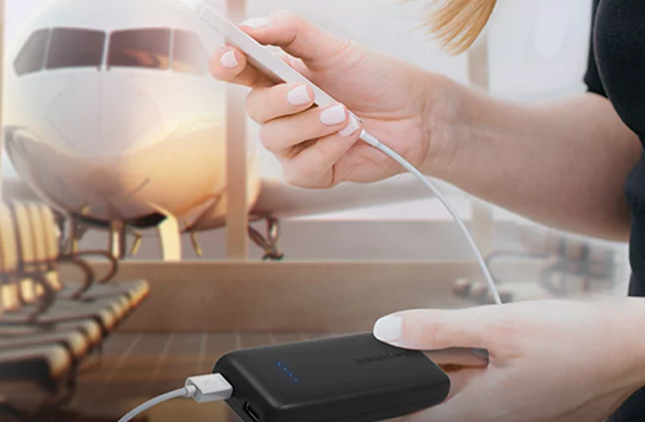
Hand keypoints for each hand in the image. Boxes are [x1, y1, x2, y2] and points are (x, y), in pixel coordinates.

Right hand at [209, 11, 449, 188]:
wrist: (417, 115)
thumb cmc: (378, 81)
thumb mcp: (335, 48)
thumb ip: (292, 32)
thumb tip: (252, 26)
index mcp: (280, 76)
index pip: (238, 70)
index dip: (226, 64)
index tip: (232, 57)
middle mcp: (283, 111)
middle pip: (254, 109)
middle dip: (280, 100)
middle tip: (310, 91)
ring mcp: (296, 144)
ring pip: (275, 140)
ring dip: (311, 124)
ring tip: (345, 114)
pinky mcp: (314, 171)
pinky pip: (301, 168)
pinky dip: (328, 149)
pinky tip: (350, 136)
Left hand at [357, 298, 644, 421]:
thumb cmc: (581, 335)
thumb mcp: (499, 323)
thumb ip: (437, 329)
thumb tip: (388, 333)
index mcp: (485, 412)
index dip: (371, 417)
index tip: (346, 409)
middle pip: (437, 421)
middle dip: (416, 395)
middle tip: (405, 363)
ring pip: (469, 416)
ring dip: (454, 391)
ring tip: (464, 354)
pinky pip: (499, 416)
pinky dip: (485, 394)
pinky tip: (497, 366)